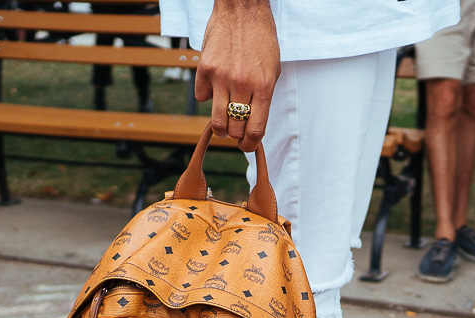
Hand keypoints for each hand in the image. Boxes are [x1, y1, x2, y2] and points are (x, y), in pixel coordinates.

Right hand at [195, 0, 279, 152]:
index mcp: (264, 87)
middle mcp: (242, 85)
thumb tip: (253, 124)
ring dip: (221, 127)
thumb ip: (263, 98)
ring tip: (224, 121)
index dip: (250, 145)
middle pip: (235, 129)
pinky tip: (215, 88)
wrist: (242, 10)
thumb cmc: (261, 40)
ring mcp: (221, 77)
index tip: (247, 146)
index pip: (256, 130)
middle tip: (236, 132)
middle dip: (236, 136)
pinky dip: (207, 97)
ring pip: (216, 121)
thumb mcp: (273, 70)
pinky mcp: (204, 69)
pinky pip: (202, 97)